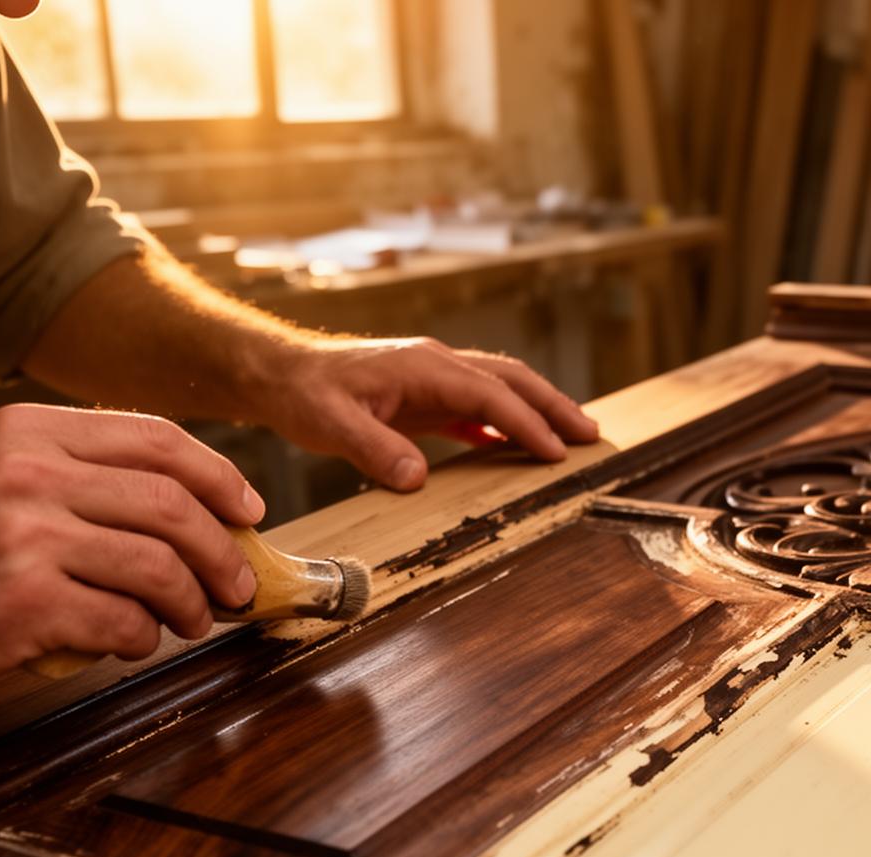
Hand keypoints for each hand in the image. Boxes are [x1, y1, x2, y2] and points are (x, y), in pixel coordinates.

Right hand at [0, 404, 262, 710]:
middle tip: (235, 585)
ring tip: (188, 620)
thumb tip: (180, 507)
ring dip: (191, 602)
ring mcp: (26, 537)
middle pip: (173, 503)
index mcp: (25, 431)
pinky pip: (123, 621)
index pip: (157, 439)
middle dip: (222, 550)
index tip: (249, 510)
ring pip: (160, 564)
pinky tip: (128, 642)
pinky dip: (141, 638)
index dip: (220, 476)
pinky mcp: (23, 605)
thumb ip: (70, 477)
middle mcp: (28, 473)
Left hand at [251, 337, 599, 490]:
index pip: (489, 395)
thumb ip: (375, 449)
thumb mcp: (329, 424)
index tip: (555, 451)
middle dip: (553, 407)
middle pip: (511, 381)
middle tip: (590, 436)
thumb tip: (417, 478)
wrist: (280, 373)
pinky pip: (477, 407)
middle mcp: (437, 366)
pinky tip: (516, 446)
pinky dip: (504, 423)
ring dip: (537, 410)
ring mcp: (433, 378)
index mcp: (423, 368)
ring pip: (499, 388)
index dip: (525, 422)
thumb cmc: (303, 393)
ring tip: (571, 437)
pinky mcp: (425, 396)